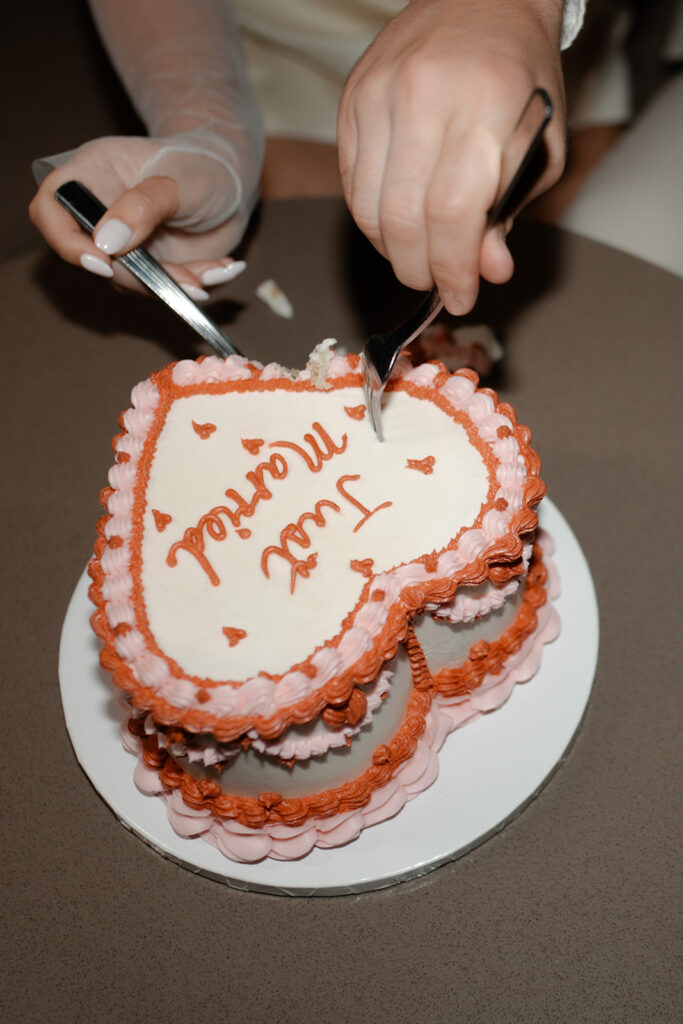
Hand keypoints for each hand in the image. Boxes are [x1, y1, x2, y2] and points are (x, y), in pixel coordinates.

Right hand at [29, 133, 255, 296]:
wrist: (234, 181)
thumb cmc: (203, 165)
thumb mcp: (178, 179)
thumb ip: (143, 206)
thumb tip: (107, 243)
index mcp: (93, 174)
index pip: (51, 208)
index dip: (66, 241)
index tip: (104, 262)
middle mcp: (101, 212)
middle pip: (92, 258)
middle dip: (140, 278)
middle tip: (187, 281)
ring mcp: (123, 243)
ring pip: (127, 282)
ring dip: (173, 286)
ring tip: (213, 271)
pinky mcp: (147, 265)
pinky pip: (159, 288)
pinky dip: (192, 284)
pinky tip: (221, 267)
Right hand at [338, 0, 566, 313]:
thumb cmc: (521, 76)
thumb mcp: (540, 147)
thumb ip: (510, 212)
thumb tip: (486, 271)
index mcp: (484, 107)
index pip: (452, 215)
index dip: (452, 270)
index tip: (459, 296)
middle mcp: (424, 97)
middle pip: (403, 219)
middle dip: (420, 268)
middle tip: (437, 281)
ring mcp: (380, 95)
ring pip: (369, 208)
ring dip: (392, 251)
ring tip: (418, 255)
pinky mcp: (352, 98)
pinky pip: (351, 183)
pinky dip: (371, 220)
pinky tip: (396, 224)